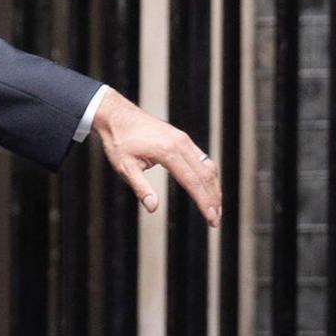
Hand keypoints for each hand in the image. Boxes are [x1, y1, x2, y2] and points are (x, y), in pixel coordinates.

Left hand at [91, 87, 223, 227]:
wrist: (118, 115)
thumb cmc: (119, 141)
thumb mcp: (125, 167)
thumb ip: (141, 188)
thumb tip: (153, 208)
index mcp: (168, 151)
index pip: (193, 181)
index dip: (204, 202)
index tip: (211, 219)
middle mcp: (181, 144)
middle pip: (205, 175)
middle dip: (213, 199)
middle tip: (216, 220)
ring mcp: (184, 140)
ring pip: (208, 166)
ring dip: (214, 188)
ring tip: (217, 207)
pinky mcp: (183, 139)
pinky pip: (202, 158)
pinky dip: (209, 175)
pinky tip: (209, 188)